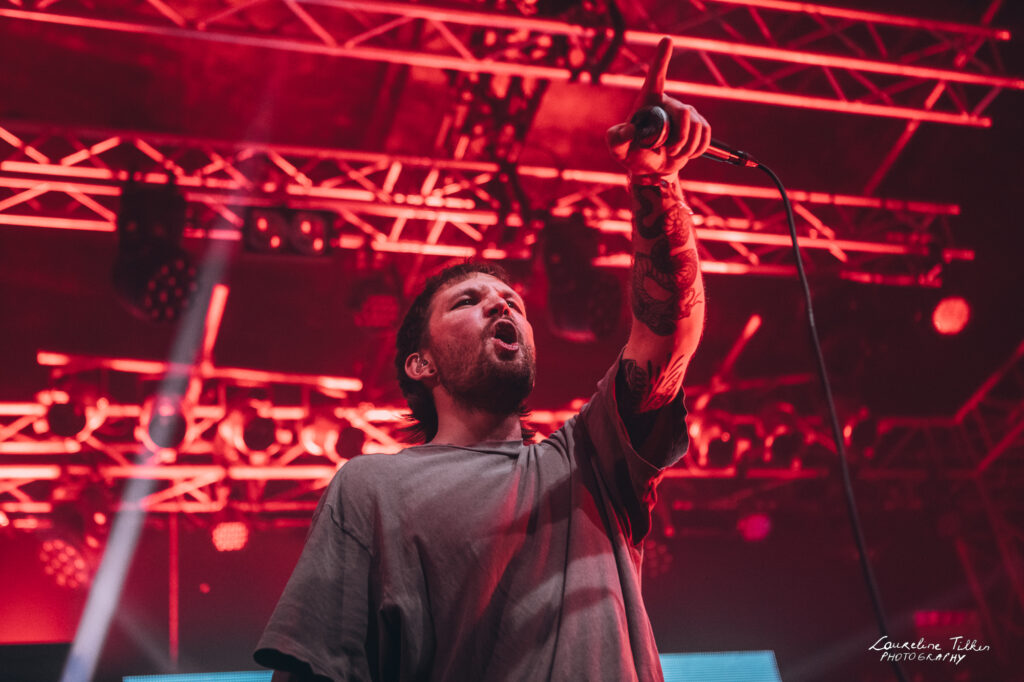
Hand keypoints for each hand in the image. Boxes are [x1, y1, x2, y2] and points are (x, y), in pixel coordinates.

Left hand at [606, 38, 711, 177]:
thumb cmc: (631, 155)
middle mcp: (669, 102)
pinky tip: (687, 152)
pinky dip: (697, 149)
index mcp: (648, 100)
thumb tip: (630, 129)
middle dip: (679, 138)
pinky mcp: (699, 125)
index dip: (662, 58)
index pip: (656, 76)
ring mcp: (686, 112)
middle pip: (684, 114)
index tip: (666, 39)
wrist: (651, 168)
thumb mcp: (618, 149)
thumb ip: (616, 140)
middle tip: (667, 150)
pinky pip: (706, 135)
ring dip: (687, 147)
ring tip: (673, 152)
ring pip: (698, 126)